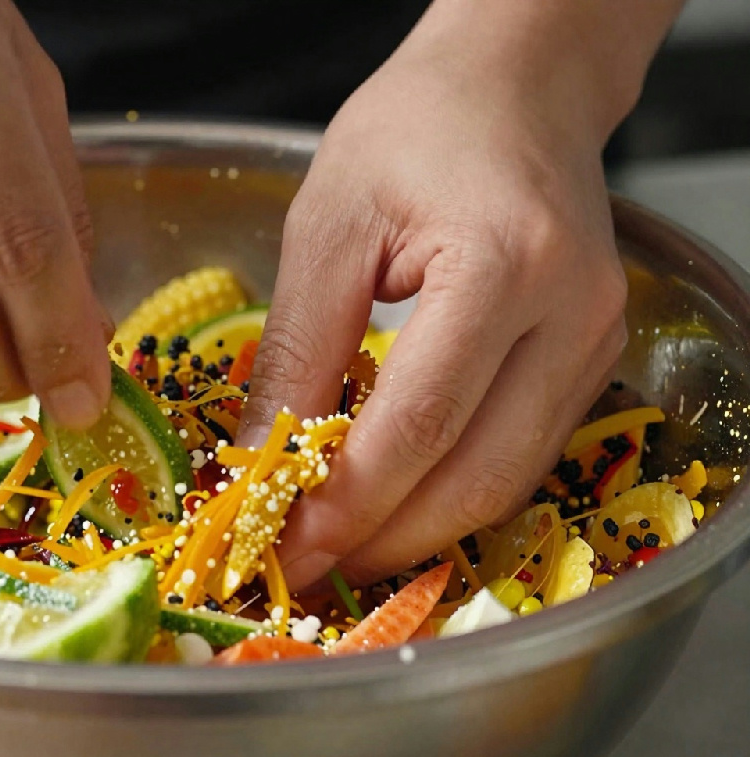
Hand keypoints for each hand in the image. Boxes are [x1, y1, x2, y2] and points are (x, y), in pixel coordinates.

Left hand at [240, 11, 633, 587]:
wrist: (513, 89)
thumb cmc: (414, 131)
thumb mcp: (328, 227)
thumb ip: (300, 350)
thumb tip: (261, 460)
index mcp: (501, 265)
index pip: (422, 423)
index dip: (349, 503)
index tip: (285, 547)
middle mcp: (572, 314)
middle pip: (479, 475)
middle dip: (385, 538)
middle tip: (304, 566)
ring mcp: (595, 341)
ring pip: (509, 480)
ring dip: (419, 528)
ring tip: (340, 545)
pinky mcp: (591, 357)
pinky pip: (522, 453)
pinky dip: (453, 490)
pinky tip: (394, 500)